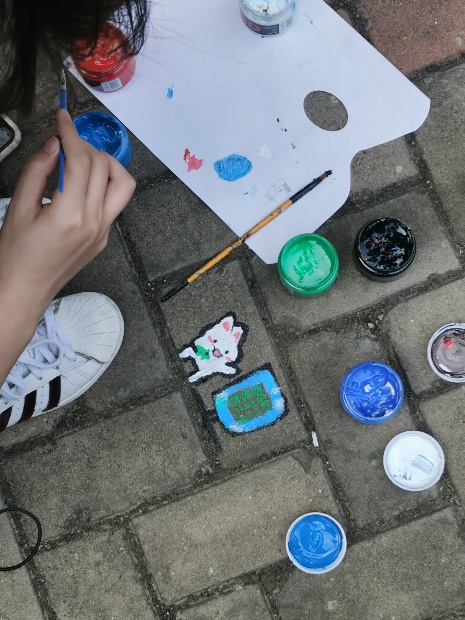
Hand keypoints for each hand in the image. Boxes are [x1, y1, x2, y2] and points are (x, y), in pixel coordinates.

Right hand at [0, 108, 134, 318]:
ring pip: (122, 185)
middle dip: (85, 146)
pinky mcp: (103, 238)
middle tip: (63, 141)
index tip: (62, 117)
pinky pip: (114, 203)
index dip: (71, 133)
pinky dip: (102, 184)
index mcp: (70, 215)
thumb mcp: (18, 208)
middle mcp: (94, 223)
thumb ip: (37, 171)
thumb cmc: (15, 256)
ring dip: (105, 164)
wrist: (23, 292)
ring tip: (79, 160)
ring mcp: (103, 232)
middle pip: (104, 167)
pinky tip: (79, 184)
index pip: (81, 161)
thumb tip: (53, 144)